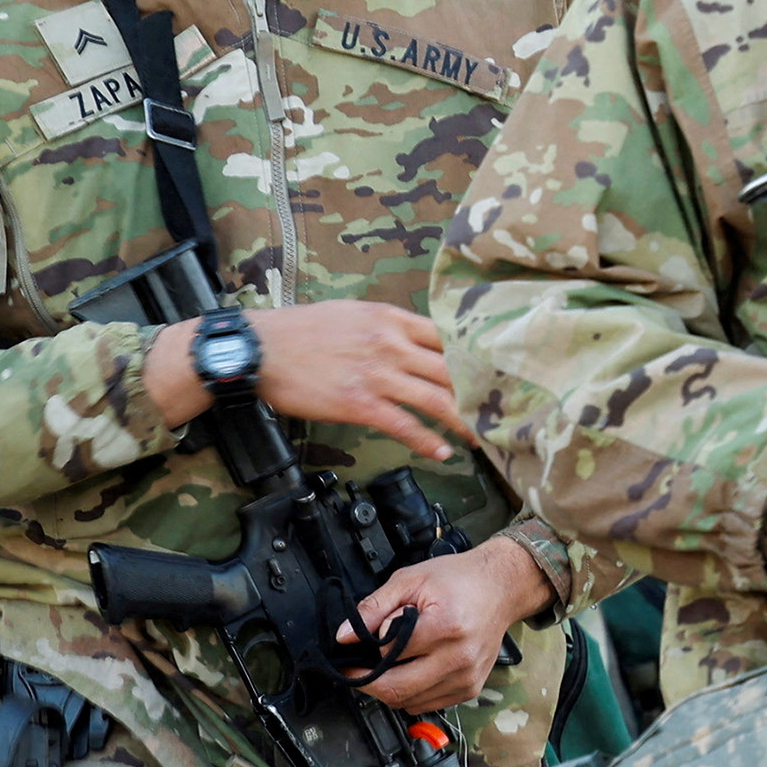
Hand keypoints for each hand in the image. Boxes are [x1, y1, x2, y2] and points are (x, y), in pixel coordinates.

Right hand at [149, 301, 474, 464]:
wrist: (259, 349)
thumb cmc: (299, 332)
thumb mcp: (349, 314)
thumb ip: (384, 326)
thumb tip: (411, 339)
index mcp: (389, 318)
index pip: (446, 335)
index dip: (475, 355)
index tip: (497, 371)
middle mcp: (390, 342)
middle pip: (452, 367)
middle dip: (481, 390)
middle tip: (506, 409)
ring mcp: (377, 373)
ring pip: (436, 398)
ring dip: (464, 421)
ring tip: (484, 437)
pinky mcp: (359, 402)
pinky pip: (404, 425)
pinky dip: (427, 440)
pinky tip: (441, 452)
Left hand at [346, 540, 550, 713]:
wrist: (501, 589)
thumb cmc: (459, 580)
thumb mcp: (411, 580)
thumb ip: (374, 608)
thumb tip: (345, 636)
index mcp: (445, 627)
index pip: (389, 655)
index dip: (367, 654)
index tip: (355, 650)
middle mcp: (458, 659)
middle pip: (397, 689)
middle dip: (369, 682)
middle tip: (358, 669)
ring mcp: (466, 679)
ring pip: (409, 702)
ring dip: (390, 689)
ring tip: (388, 665)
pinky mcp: (470, 690)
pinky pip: (426, 705)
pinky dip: (411, 693)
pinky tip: (410, 671)